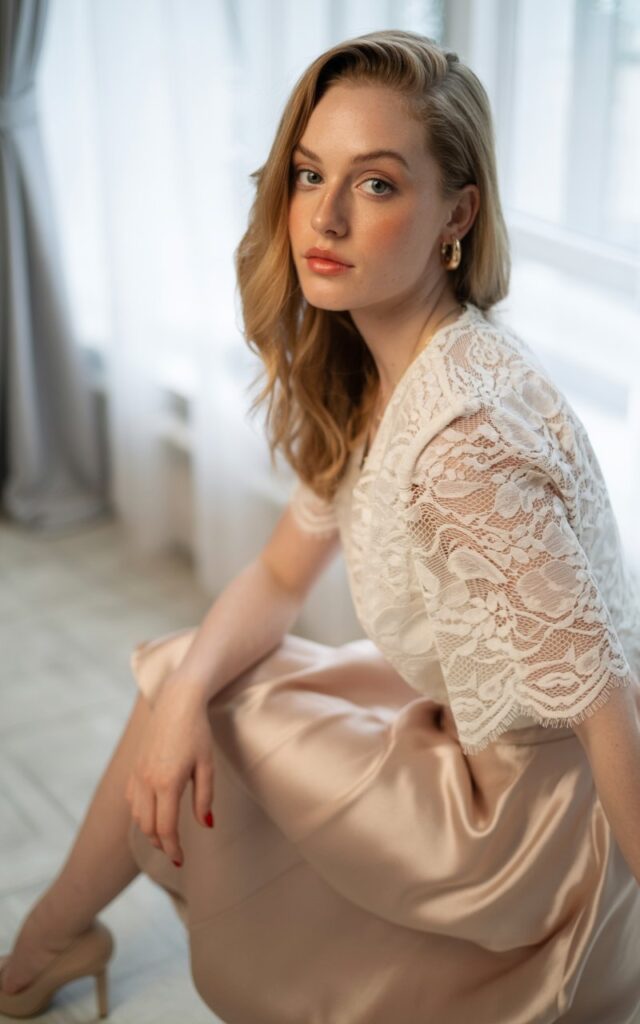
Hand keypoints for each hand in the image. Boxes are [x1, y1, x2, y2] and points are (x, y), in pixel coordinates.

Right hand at [125, 674, 214, 864]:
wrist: (177, 702)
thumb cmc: (197, 732)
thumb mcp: (207, 766)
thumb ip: (204, 798)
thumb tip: (205, 825)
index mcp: (167, 783)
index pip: (165, 828)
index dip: (173, 849)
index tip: (181, 860)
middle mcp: (147, 781)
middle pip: (147, 827)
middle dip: (160, 844)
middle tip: (175, 851)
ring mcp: (137, 774)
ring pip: (136, 815)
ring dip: (149, 830)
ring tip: (166, 836)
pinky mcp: (133, 767)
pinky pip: (131, 799)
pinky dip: (140, 813)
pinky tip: (153, 812)